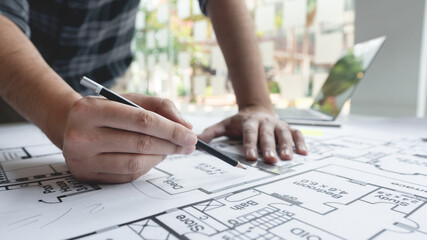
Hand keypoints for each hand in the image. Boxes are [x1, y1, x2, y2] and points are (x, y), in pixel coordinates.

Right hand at [62, 94, 196, 182]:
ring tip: (171, 149)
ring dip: (160, 157)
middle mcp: (81, 135)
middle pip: (140, 143)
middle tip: (189, 144)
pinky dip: (147, 166)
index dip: (170, 129)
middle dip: (171, 144)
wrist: (70, 126)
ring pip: (135, 163)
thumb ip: (160, 106)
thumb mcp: (129, 98)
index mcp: (91, 109)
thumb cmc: (107, 110)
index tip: (190, 135)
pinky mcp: (87, 176)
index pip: (141, 120)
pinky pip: (127, 175)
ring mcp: (82, 159)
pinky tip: (153, 157)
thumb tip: (185, 127)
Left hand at [198, 105, 306, 162]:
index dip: (250, 144)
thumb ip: (212, 132)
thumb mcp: (225, 125)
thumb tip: (197, 141)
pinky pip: (297, 133)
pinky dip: (301, 142)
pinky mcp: (288, 128)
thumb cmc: (240, 122)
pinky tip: (304, 153)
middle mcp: (265, 122)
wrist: (256, 110)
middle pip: (267, 135)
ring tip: (288, 158)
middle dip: (269, 147)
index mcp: (249, 122)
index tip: (250, 157)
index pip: (249, 133)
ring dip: (286, 146)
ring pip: (284, 134)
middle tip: (270, 160)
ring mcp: (278, 124)